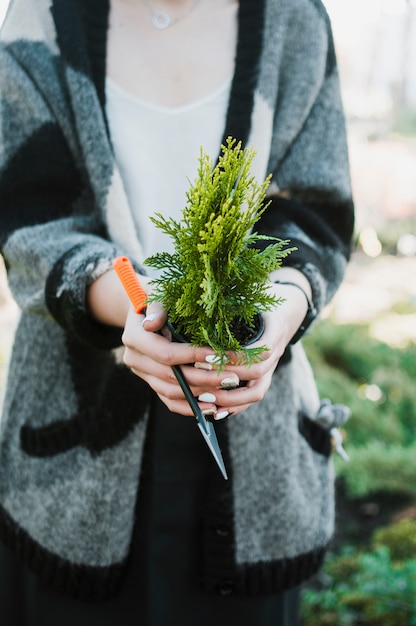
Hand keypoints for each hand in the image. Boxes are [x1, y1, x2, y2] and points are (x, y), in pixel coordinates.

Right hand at [122, 301, 237, 415]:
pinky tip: (214, 408)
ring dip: (201, 394)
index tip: (218, 355)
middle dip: (204, 378)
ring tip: (228, 390)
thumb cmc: (156, 296)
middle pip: (171, 376)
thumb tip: (153, 322)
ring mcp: (143, 374)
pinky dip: (191, 407)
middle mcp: (135, 359)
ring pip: (172, 392)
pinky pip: (170, 401)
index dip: (192, 356)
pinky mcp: (152, 383)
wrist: (143, 309)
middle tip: (233, 377)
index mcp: (134, 336)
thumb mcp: (157, 294)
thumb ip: (158, 307)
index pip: (165, 353)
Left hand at [204, 279, 309, 417]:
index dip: (236, 355)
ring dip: (231, 399)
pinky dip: (235, 406)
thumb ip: (232, 297)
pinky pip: (252, 396)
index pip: (260, 349)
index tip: (210, 355)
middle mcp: (276, 350)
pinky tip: (214, 411)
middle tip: (199, 376)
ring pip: (256, 391)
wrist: (290, 309)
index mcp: (274, 328)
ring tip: (205, 401)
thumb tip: (203, 300)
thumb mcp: (252, 293)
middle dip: (227, 377)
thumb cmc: (264, 297)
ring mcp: (271, 367)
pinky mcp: (263, 376)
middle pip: (257, 373)